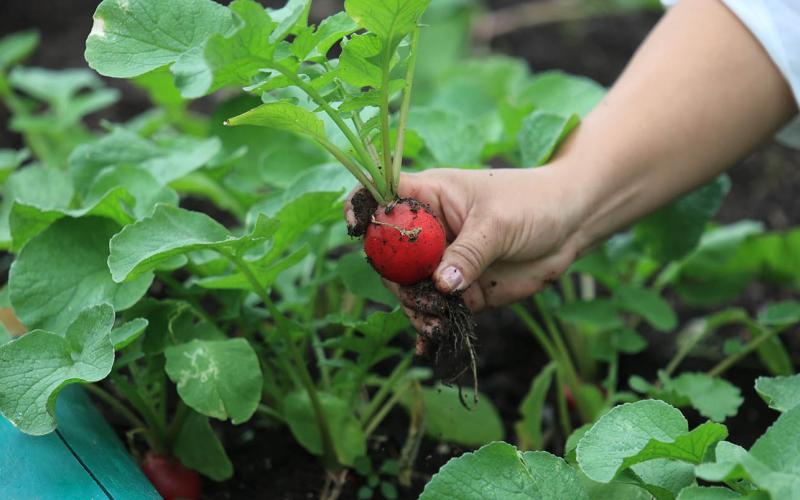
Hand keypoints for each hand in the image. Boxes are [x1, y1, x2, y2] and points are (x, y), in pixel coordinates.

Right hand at [345, 165, 588, 333]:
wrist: (570, 225)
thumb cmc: (533, 204)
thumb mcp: (499, 224)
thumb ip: (468, 253)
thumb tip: (441, 284)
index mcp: (429, 196)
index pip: (381, 196)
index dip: (361, 208)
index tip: (356, 230)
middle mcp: (428, 230)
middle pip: (389, 256)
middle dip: (398, 281)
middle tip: (423, 299)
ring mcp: (442, 261)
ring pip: (410, 288)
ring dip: (416, 308)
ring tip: (437, 325)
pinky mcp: (461, 288)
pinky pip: (436, 309)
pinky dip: (431, 326)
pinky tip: (431, 343)